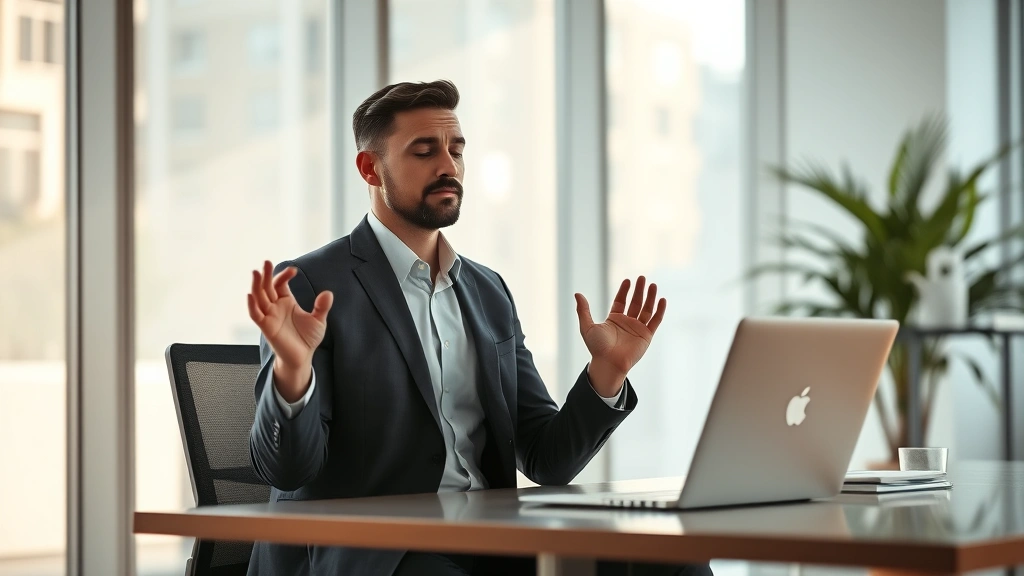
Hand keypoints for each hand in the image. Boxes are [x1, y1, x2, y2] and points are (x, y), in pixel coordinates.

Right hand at [247, 260, 332, 400]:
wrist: (303, 357)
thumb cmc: (307, 338)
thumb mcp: (319, 320)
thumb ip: (322, 307)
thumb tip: (328, 293)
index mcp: (286, 302)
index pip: (280, 284)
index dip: (284, 275)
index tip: (293, 271)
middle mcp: (275, 307)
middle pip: (267, 287)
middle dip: (266, 275)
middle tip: (266, 262)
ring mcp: (269, 316)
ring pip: (259, 298)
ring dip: (256, 286)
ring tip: (256, 272)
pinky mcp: (266, 327)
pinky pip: (256, 315)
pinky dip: (252, 305)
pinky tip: (251, 295)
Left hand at [575, 276, 666, 396]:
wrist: (608, 363)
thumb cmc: (597, 347)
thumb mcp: (587, 326)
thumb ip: (583, 310)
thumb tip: (577, 293)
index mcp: (614, 319)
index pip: (621, 301)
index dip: (624, 291)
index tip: (627, 280)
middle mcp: (627, 323)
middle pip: (635, 303)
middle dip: (639, 290)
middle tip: (642, 278)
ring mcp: (638, 329)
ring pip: (646, 309)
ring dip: (650, 297)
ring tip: (653, 285)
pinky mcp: (646, 336)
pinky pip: (655, 321)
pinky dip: (660, 310)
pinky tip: (662, 299)